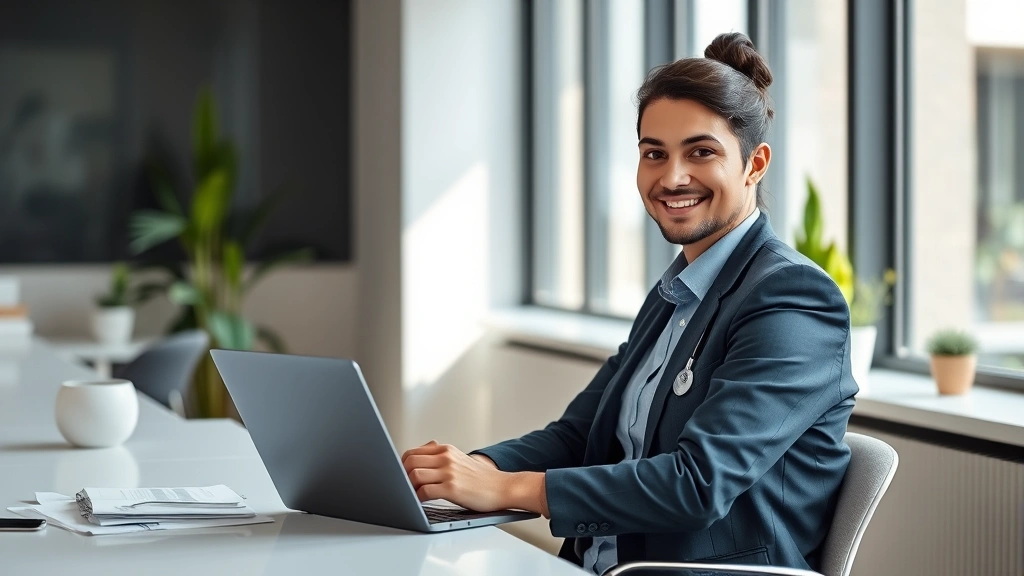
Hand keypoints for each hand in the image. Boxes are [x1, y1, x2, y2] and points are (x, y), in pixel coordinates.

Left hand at [401, 441, 548, 516]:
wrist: (503, 487)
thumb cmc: (480, 478)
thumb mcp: (459, 458)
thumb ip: (439, 454)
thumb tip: (420, 451)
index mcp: (445, 449)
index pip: (412, 453)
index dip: (401, 466)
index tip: (400, 477)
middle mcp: (446, 457)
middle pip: (409, 461)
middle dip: (401, 476)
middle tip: (402, 488)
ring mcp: (449, 472)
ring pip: (413, 475)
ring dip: (407, 488)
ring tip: (410, 496)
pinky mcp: (452, 488)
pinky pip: (424, 492)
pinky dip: (417, 499)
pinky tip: (420, 503)